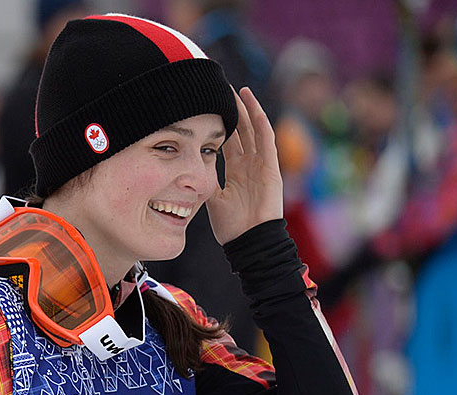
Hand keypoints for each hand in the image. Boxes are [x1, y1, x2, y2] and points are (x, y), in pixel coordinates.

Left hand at [206, 87, 283, 245]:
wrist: (249, 241)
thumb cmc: (231, 226)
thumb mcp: (212, 201)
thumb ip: (203, 185)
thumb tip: (186, 175)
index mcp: (234, 173)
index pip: (228, 143)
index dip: (220, 127)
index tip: (208, 110)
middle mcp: (248, 165)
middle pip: (241, 132)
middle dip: (232, 112)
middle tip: (221, 91)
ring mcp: (261, 165)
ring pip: (253, 130)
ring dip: (246, 110)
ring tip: (238, 91)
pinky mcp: (271, 167)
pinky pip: (266, 140)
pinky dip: (260, 122)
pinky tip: (252, 106)